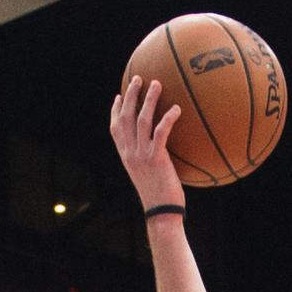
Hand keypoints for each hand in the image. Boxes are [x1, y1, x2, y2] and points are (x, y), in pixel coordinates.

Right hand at [110, 79, 187, 209]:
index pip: (114, 129)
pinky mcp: (156, 159)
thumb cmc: (159, 196)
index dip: (115, 111)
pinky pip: (160, 133)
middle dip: (129, 96)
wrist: (161, 213)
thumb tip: (160, 149)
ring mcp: (141, 155)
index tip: (118, 96)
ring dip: (148, 100)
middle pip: (125, 118)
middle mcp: (130, 153)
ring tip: (157, 84)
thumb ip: (148, 159)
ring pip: (141, 120)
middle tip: (138, 79)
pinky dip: (167, 119)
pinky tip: (176, 109)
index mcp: (126, 156)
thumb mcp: (148, 176)